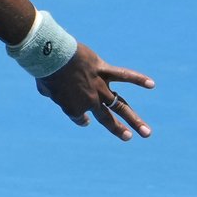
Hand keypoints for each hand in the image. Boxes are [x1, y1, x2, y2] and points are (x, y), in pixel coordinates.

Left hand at [35, 43, 154, 140]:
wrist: (53, 59)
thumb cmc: (45, 73)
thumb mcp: (44, 88)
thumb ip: (51, 93)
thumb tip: (52, 91)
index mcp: (73, 109)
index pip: (80, 118)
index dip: (81, 118)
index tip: (84, 118)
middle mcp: (90, 101)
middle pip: (107, 119)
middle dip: (119, 129)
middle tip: (129, 137)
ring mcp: (99, 87)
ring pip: (121, 105)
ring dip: (134, 119)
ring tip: (146, 132)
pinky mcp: (103, 70)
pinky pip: (124, 75)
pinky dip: (138, 79)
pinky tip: (151, 84)